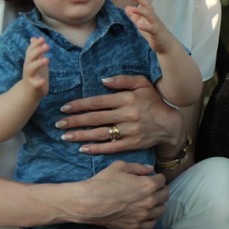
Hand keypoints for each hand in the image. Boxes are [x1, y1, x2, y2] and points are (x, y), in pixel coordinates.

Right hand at [22, 36, 49, 97]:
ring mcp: (30, 77)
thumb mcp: (35, 61)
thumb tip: (35, 38)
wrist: (28, 92)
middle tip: (47, 46)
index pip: (31, 50)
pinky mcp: (34, 87)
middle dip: (37, 51)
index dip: (35, 45)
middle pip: (30, 57)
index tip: (42, 39)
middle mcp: (28, 68)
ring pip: (31, 69)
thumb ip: (36, 50)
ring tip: (46, 59)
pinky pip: (35, 84)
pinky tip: (43, 81)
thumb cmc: (34, 75)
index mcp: (30, 61)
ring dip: (38, 63)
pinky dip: (38, 82)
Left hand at [57, 75, 182, 153]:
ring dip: (81, 135)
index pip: (98, 102)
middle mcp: (126, 115)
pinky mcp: (131, 144)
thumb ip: (123, 80)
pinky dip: (96, 148)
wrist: (170, 125)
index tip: (65, 108)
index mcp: (126, 99)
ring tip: (66, 136)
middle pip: (95, 118)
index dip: (79, 105)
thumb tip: (103, 80)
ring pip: (100, 133)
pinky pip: (110, 147)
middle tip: (59, 124)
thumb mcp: (143, 84)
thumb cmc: (154, 102)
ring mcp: (129, 131)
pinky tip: (82, 148)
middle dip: (75, 121)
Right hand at [74, 162, 168, 228]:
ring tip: (151, 200)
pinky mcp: (135, 227)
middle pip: (165, 195)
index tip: (153, 177)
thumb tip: (150, 169)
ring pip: (161, 210)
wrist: (88, 202)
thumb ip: (138, 167)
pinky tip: (146, 213)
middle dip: (160, 189)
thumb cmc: (102, 182)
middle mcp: (150, 201)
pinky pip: (152, 224)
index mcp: (148, 185)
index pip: (162, 180)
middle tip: (153, 188)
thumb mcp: (120, 166)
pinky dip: (152, 218)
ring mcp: (143, 216)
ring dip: (158, 204)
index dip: (157, 177)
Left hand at [125, 0, 171, 54]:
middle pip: (147, 6)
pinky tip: (139, 26)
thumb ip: (134, 16)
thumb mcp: (142, 23)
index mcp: (149, 15)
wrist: (166, 45)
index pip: (144, 3)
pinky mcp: (156, 33)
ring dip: (141, 12)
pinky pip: (151, 29)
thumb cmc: (154, 34)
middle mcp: (153, 18)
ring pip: (149, 16)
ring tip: (133, 8)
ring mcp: (155, 25)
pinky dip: (145, 27)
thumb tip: (126, 7)